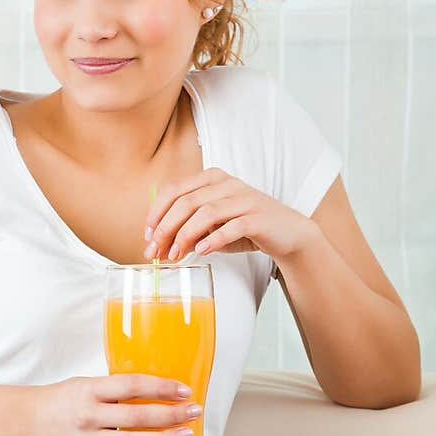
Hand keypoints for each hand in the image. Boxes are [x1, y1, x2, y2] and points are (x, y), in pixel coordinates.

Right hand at [28, 375, 201, 435]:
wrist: (29, 420)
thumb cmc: (61, 399)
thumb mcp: (86, 383)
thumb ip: (116, 388)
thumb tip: (157, 389)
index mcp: (90, 391)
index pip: (132, 386)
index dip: (161, 387)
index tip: (183, 390)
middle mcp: (90, 417)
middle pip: (137, 417)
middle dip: (171, 415)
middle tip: (194, 411)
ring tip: (185, 435)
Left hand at [143, 167, 312, 264]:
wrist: (287, 233)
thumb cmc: (246, 228)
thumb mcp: (212, 226)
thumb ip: (187, 231)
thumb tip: (159, 248)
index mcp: (211, 179)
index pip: (173, 189)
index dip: (156, 213)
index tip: (147, 236)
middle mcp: (226, 184)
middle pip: (185, 202)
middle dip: (165, 229)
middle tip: (155, 251)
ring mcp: (243, 199)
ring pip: (205, 213)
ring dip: (184, 236)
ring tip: (175, 256)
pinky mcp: (257, 217)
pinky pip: (231, 227)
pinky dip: (213, 240)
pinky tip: (201, 251)